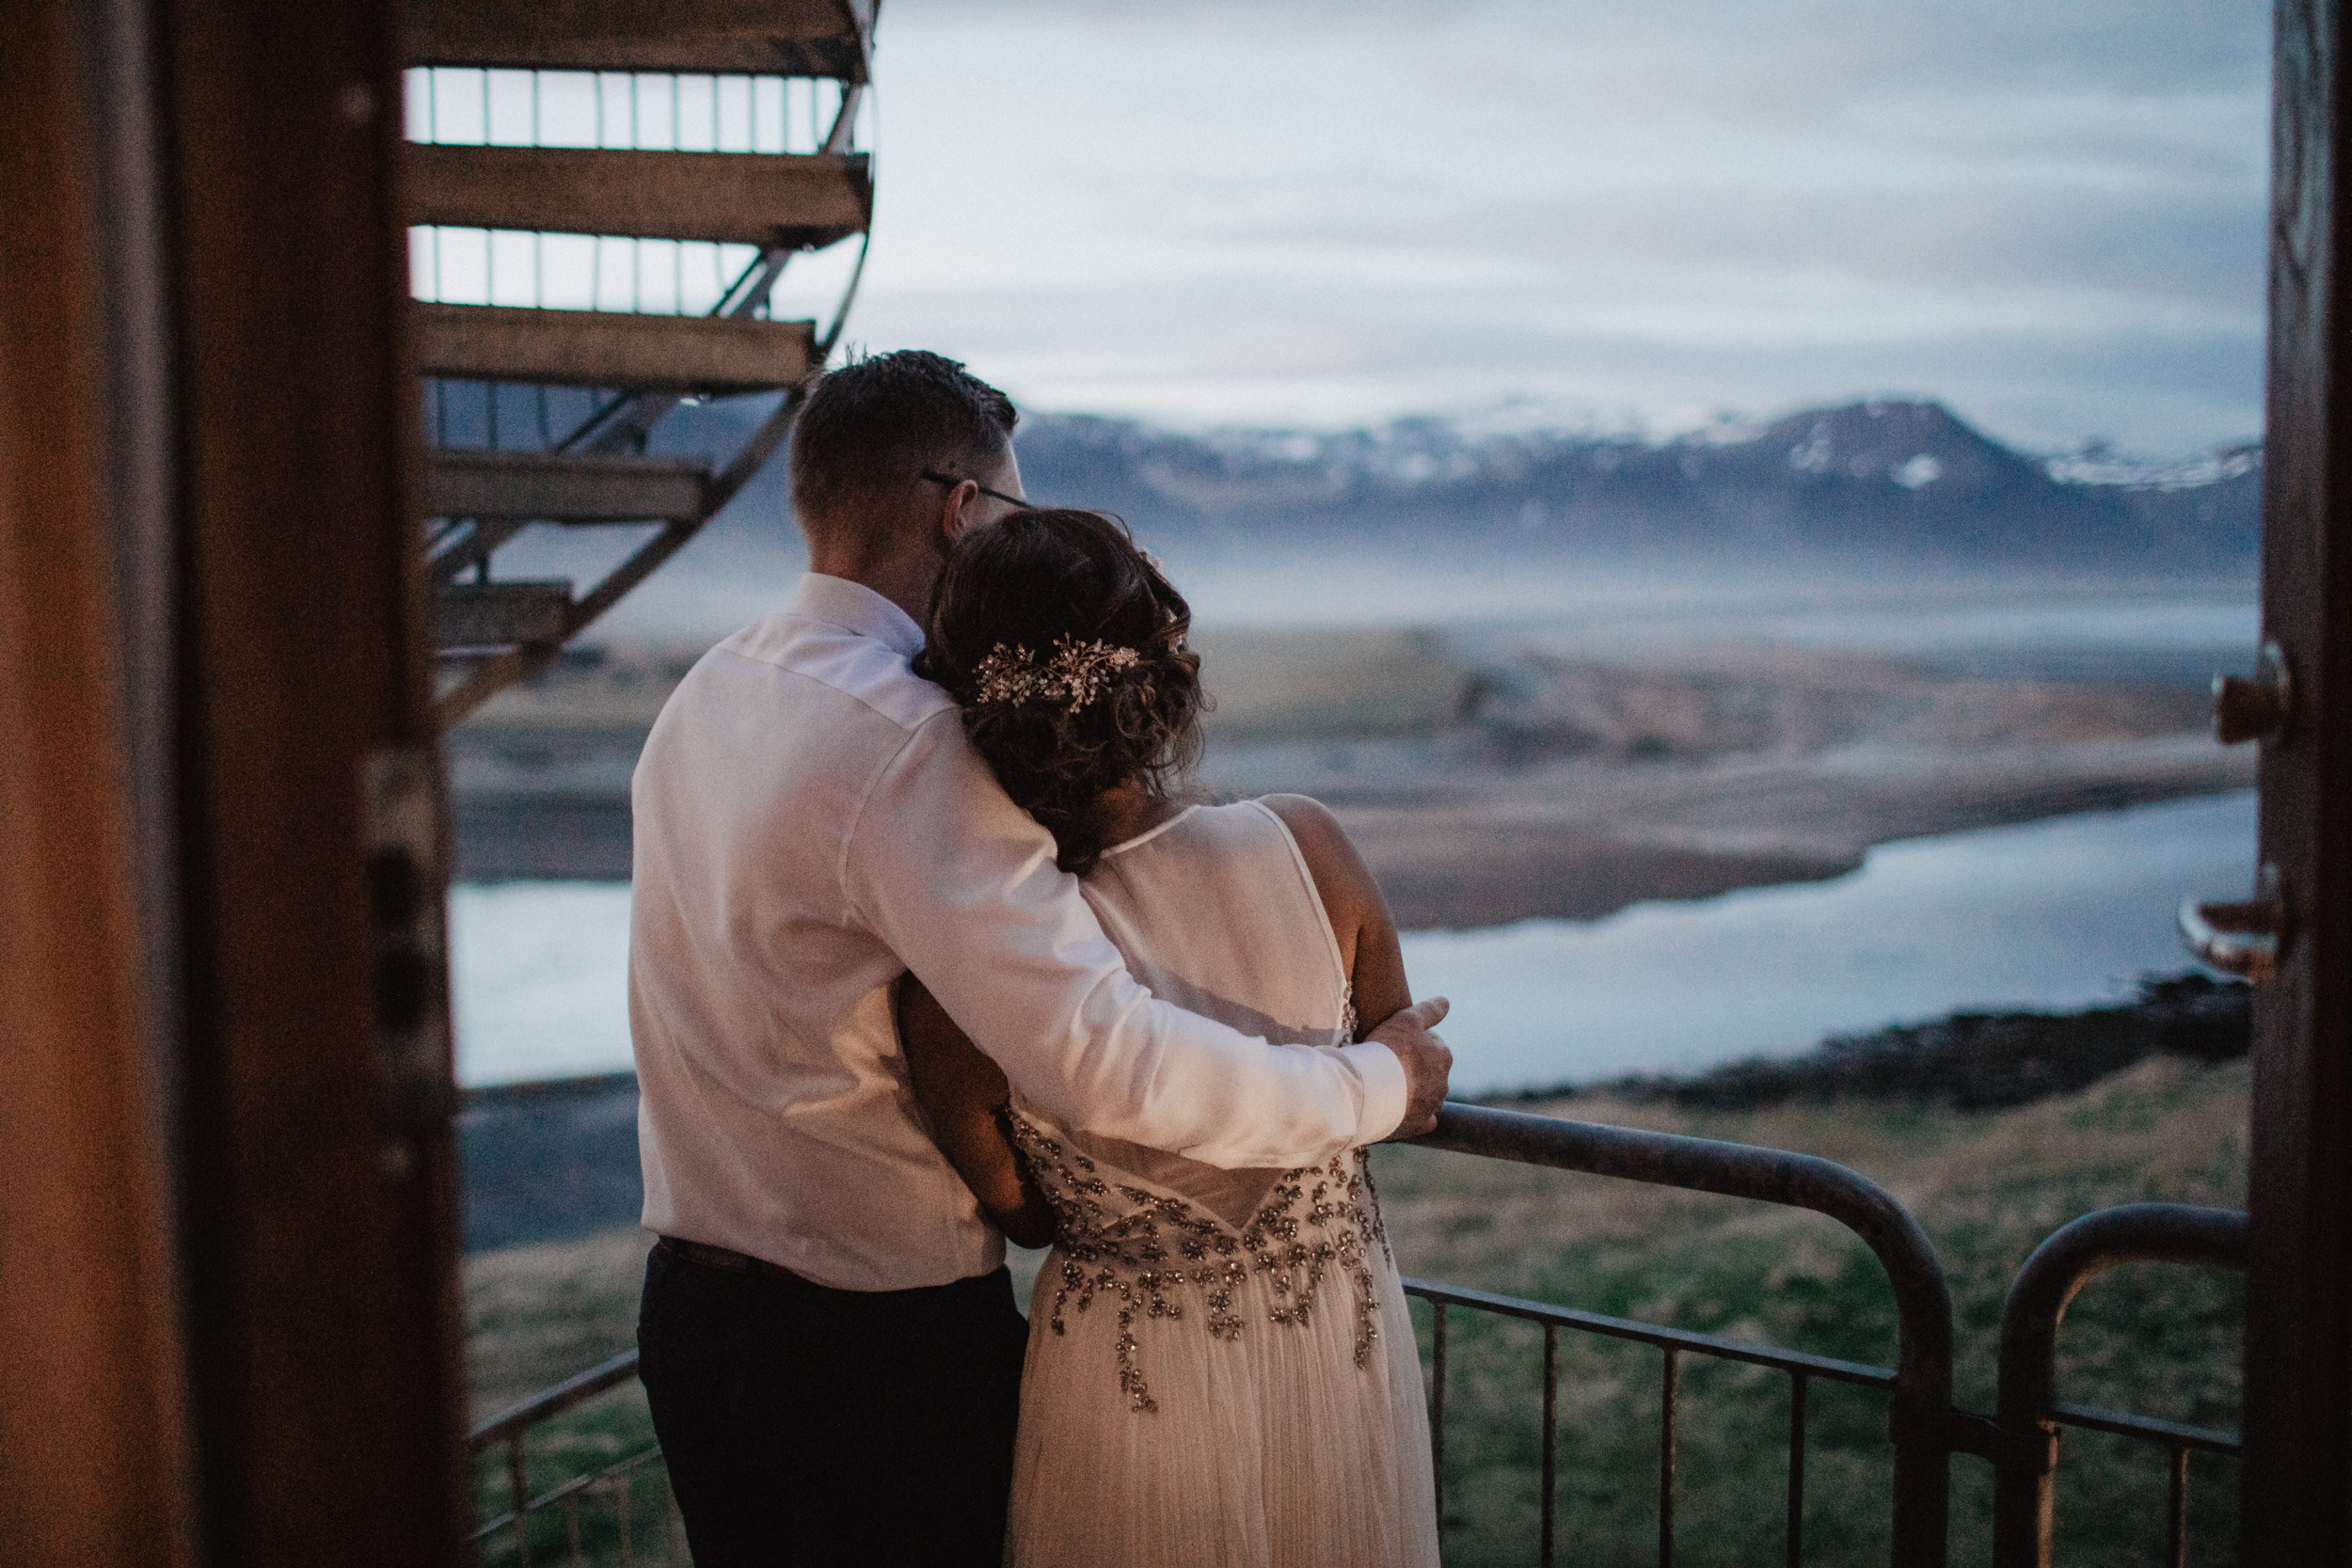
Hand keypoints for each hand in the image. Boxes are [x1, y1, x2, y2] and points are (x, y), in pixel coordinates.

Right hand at [1367, 996, 1451, 1139]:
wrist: (1369, 1089)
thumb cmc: (1387, 1050)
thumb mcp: (1407, 1019)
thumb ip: (1429, 1010)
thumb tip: (1446, 1002)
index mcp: (1443, 1055)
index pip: (1432, 1047)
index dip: (1411, 1046)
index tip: (1393, 1047)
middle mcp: (1444, 1081)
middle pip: (1430, 1073)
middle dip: (1415, 1071)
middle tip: (1388, 1068)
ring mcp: (1433, 1105)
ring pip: (1427, 1097)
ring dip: (1414, 1093)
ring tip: (1388, 1089)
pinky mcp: (1421, 1125)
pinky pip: (1422, 1121)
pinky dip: (1414, 1116)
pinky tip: (1399, 1111)